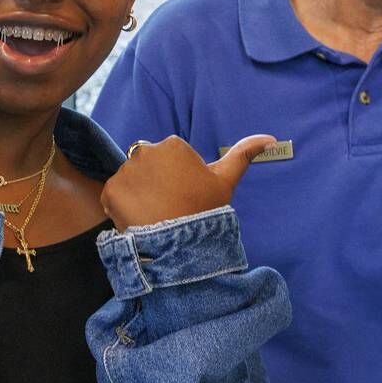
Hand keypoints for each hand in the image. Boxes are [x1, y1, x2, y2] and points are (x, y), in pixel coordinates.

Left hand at [102, 134, 274, 230]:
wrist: (182, 244)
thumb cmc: (206, 210)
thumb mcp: (226, 180)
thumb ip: (243, 154)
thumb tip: (271, 138)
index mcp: (172, 145)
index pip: (169, 158)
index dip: (177, 178)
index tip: (185, 195)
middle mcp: (145, 151)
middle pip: (147, 166)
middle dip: (155, 182)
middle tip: (169, 206)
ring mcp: (125, 171)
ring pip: (131, 180)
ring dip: (138, 194)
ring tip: (155, 214)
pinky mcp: (110, 190)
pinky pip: (114, 195)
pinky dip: (123, 207)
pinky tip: (139, 219)